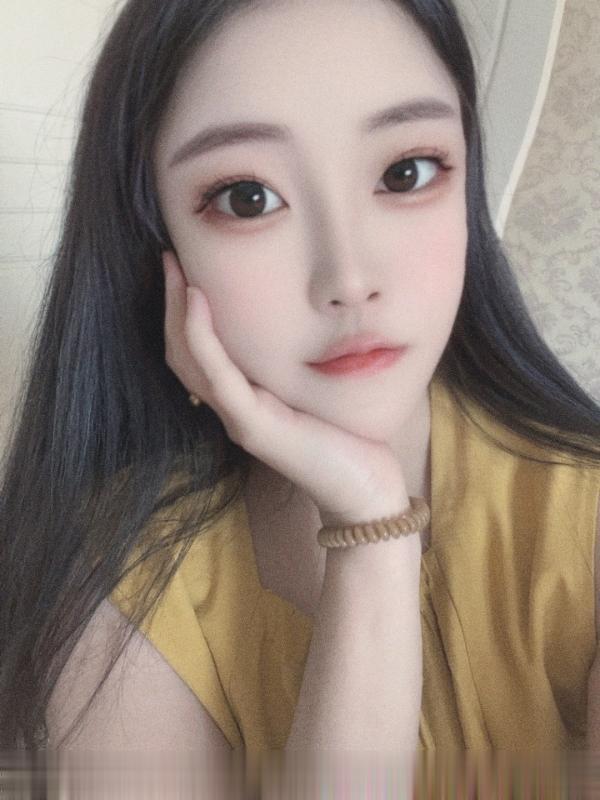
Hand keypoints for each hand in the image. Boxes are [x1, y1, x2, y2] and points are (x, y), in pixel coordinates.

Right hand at [162, 250, 408, 525]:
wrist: (365, 489)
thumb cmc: (349, 438)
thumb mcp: (318, 390)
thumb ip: (300, 362)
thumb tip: (310, 315)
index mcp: (246, 400)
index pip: (196, 353)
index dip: (182, 312)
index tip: (183, 266)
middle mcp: (234, 409)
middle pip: (181, 353)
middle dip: (170, 304)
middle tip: (168, 257)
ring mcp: (239, 418)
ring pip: (188, 360)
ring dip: (177, 311)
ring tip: (174, 268)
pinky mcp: (253, 426)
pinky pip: (217, 374)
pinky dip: (200, 334)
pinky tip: (198, 298)